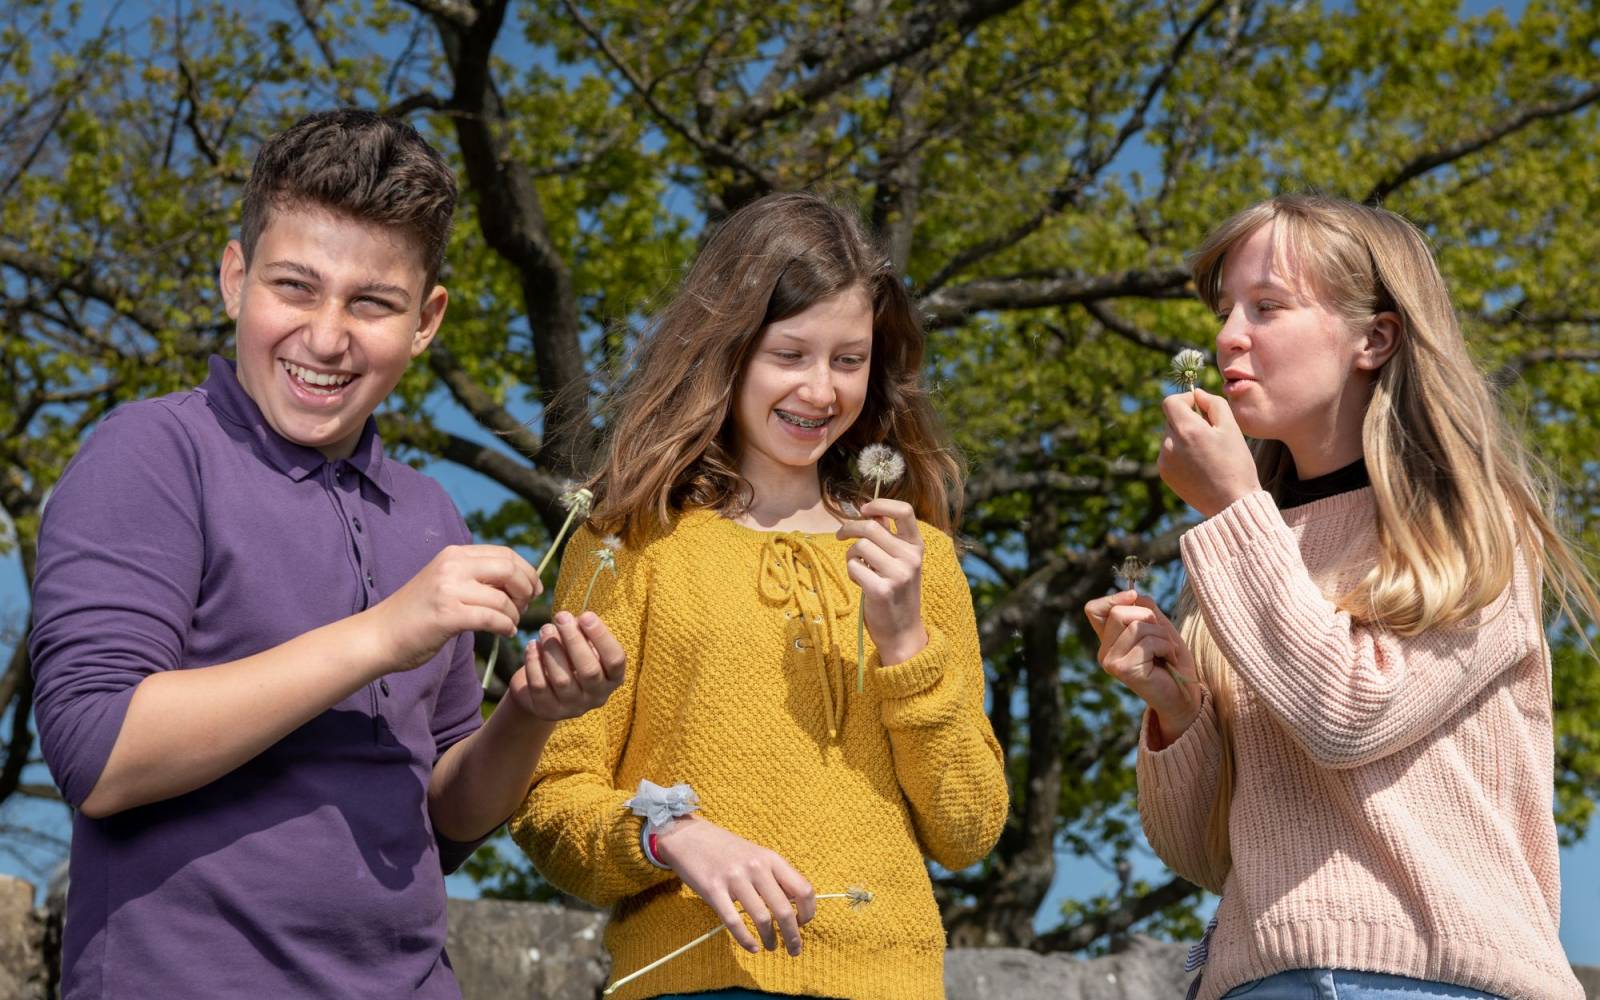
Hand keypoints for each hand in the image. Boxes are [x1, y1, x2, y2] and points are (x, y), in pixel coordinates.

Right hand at [373, 545, 539, 673]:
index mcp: (454, 554)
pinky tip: (504, 633)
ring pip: (503, 597)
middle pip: (509, 569)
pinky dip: (506, 626)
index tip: (534, 589)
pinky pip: (492, 618)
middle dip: (526, 589)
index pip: (505, 553)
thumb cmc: (417, 614)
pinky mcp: (448, 615)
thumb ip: (476, 577)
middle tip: (525, 606)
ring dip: (515, 614)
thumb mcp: (446, 583)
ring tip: (510, 624)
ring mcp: (448, 589)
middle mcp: (452, 566)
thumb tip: (519, 582)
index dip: (527, 571)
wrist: (379, 635)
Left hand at [506, 610, 624, 720]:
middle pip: (589, 671)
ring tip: (545, 629)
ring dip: (552, 649)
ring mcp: (572, 707)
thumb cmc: (571, 659)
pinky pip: (539, 686)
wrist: (545, 687)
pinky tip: (532, 645)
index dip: (601, 637)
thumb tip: (570, 620)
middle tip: (561, 617)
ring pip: (562, 679)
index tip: (586, 615)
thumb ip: (582, 634)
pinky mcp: (548, 711)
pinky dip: (534, 662)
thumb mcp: (583, 646)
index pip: (615, 660)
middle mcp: (597, 697)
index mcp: (613, 678)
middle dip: (574, 640)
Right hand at [652, 815, 816, 954]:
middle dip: (793, 936)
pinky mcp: (713, 890)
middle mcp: (756, 867)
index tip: (803, 924)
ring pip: (762, 919)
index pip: (803, 889)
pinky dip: (746, 940)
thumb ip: (773, 876)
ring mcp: (735, 878)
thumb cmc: (725, 848)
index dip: (808, 912)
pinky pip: (734, 922)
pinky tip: (752, 947)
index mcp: (770, 858)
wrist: (688, 836)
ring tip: (770, 947)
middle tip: (794, 950)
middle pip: (784, 910)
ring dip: (770, 940)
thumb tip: (794, 906)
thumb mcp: (755, 854)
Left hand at [837, 498, 927, 663]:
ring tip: (859, 568)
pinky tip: (860, 582)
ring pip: (859, 546)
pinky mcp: (881, 590)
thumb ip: (887, 537)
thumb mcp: (900, 562)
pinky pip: (853, 567)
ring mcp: (898, 574)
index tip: (864, 509)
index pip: (904, 511)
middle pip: (871, 526)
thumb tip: (869, 510)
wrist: (902, 632)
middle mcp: (911, 558)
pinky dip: (851, 572)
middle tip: (840, 535)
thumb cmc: (897, 592)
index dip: (881, 504)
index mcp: (916, 547)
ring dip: (850, 555)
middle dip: (849, 528)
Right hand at [1083, 590, 1199, 739]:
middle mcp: (1105, 652)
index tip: (1134, 597)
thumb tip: (1133, 594)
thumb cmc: (1172, 661)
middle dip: (1149, 617)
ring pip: (1137, 626)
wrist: (1184, 695)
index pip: (1093, 610)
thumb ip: (1145, 609)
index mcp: (1109, 640)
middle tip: (1162, 637)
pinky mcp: (1124, 670)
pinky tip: (1169, 661)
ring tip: (1168, 652)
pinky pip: (1148, 642)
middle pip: (1118, 612)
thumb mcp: (1159, 627)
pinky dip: (1166, 647)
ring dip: (1162, 635)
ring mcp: (1111, 662)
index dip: (1113, 598)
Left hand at [1158, 387, 1260, 517]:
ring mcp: (1164, 460)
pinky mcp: (1164, 473)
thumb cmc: (1236, 464)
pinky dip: (1181, 452)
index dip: (1186, 399)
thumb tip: (1197, 393)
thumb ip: (1214, 404)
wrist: (1231, 503)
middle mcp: (1169, 444)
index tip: (1200, 408)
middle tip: (1211, 433)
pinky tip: (1200, 465)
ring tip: (1207, 452)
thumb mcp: (1232, 428)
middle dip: (1188, 420)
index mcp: (1187, 430)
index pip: (1170, 402)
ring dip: (1184, 437)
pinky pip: (1169, 453)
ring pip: (1170, 436)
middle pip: (1171, 419)